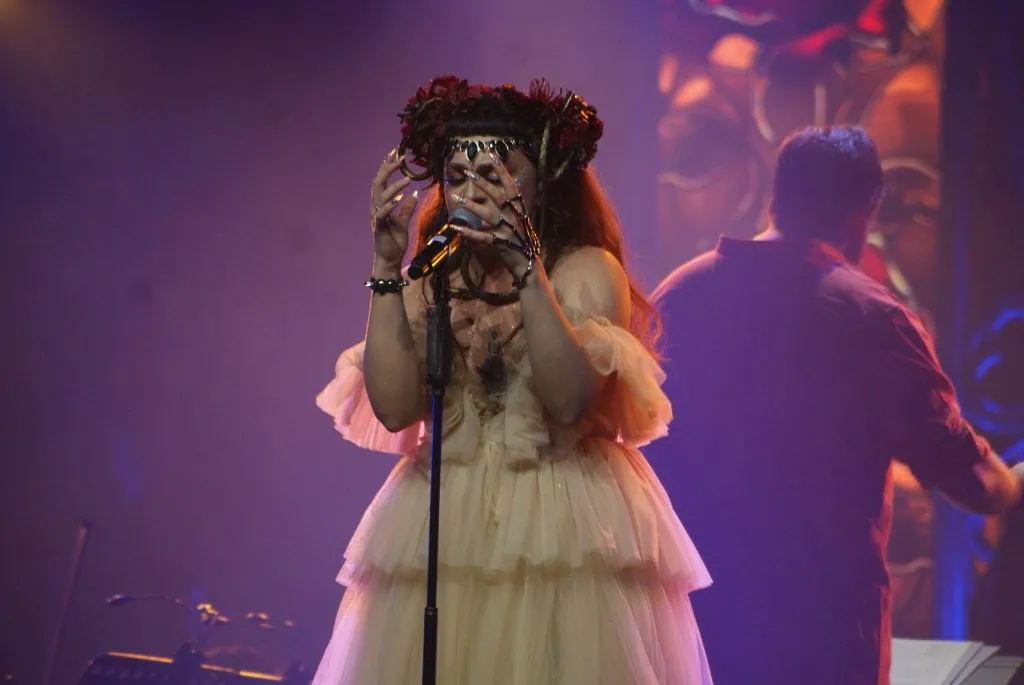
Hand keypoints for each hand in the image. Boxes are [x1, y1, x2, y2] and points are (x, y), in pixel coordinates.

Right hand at [370, 150, 417, 270]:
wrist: (389, 261)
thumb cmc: (395, 244)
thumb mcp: (404, 224)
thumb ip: (407, 209)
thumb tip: (413, 194)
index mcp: (381, 206)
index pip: (382, 182)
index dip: (387, 167)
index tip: (395, 153)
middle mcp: (376, 209)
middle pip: (378, 183)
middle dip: (388, 169)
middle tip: (400, 158)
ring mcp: (376, 218)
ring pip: (381, 195)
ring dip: (394, 185)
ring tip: (408, 177)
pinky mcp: (379, 228)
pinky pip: (382, 213)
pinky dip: (391, 204)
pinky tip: (401, 197)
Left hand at [450, 151, 539, 277]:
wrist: (528, 265)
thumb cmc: (523, 242)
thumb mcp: (521, 221)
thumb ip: (510, 208)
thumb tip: (498, 193)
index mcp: (520, 210)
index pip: (511, 186)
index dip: (501, 171)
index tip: (492, 156)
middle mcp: (514, 217)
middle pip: (498, 196)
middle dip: (483, 183)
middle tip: (469, 172)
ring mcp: (507, 231)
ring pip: (488, 214)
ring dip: (472, 206)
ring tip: (458, 198)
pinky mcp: (500, 244)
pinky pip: (481, 237)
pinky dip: (468, 232)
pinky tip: (455, 227)